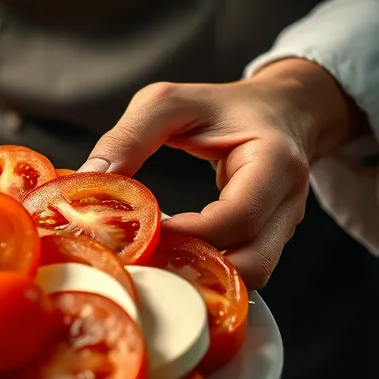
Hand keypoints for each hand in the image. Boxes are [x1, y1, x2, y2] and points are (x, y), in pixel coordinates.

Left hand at [79, 59, 365, 287]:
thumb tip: (91, 176)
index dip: (189, 233)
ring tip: (152, 259)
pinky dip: (207, 270)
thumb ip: (130, 136)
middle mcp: (288, 202)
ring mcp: (284, 226)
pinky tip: (170, 256)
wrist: (280, 110)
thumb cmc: (222, 104)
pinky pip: (242, 267)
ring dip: (201, 276)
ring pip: (250, 275)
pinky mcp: (270, 239)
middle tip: (144, 256)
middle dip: (196, 269)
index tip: (143, 230)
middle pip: (253, 263)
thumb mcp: (170, 102)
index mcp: (275, 162)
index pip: (238, 216)